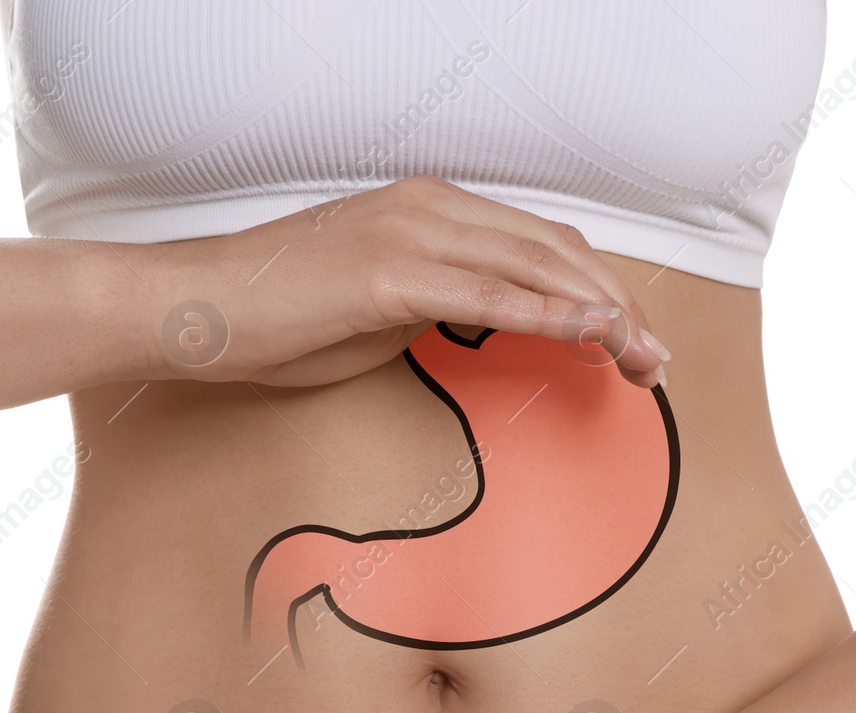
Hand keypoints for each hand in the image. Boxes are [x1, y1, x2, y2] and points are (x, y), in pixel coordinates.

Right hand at [145, 174, 670, 388]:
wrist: (200, 310)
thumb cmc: (279, 318)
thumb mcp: (377, 313)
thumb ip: (436, 307)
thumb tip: (481, 324)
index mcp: (430, 209)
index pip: (540, 243)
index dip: (597, 288)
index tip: (631, 340)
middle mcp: (429, 207)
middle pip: (555, 250)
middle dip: (618, 304)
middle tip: (655, 362)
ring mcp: (409, 233)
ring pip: (535, 265)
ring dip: (599, 313)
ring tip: (639, 358)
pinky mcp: (387, 272)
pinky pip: (486, 293)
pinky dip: (547, 313)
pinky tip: (589, 334)